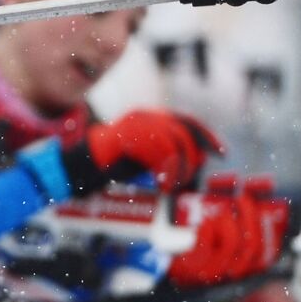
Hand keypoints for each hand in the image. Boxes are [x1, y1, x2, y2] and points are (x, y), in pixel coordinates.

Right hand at [62, 109, 223, 194]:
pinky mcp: (128, 135)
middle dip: (194, 157)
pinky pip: (160, 152)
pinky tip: (162, 184)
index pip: (188, 121)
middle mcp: (145, 115)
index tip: (221, 153)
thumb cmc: (111, 166)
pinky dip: (166, 171)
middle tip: (191, 178)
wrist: (79, 167)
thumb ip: (169, 155)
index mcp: (150, 117)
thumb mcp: (146, 159)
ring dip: (179, 168)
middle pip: (185, 131)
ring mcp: (135, 124)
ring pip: (175, 143)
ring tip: (172, 185)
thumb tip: (198, 161)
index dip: (207, 136)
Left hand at [168, 175, 291, 286]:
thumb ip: (236, 227)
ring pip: (231, 246)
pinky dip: (206, 233)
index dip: (265, 228)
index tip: (259, 206)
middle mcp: (230, 273)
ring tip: (219, 212)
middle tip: (243, 198)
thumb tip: (252, 203)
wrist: (168, 266)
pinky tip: (203, 223)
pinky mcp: (192, 270)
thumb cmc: (197, 247)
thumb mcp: (219, 239)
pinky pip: (205, 250)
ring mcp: (212, 273)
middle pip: (251, 245)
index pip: (264, 251)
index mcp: (241, 268)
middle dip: (249, 218)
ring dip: (228, 224)